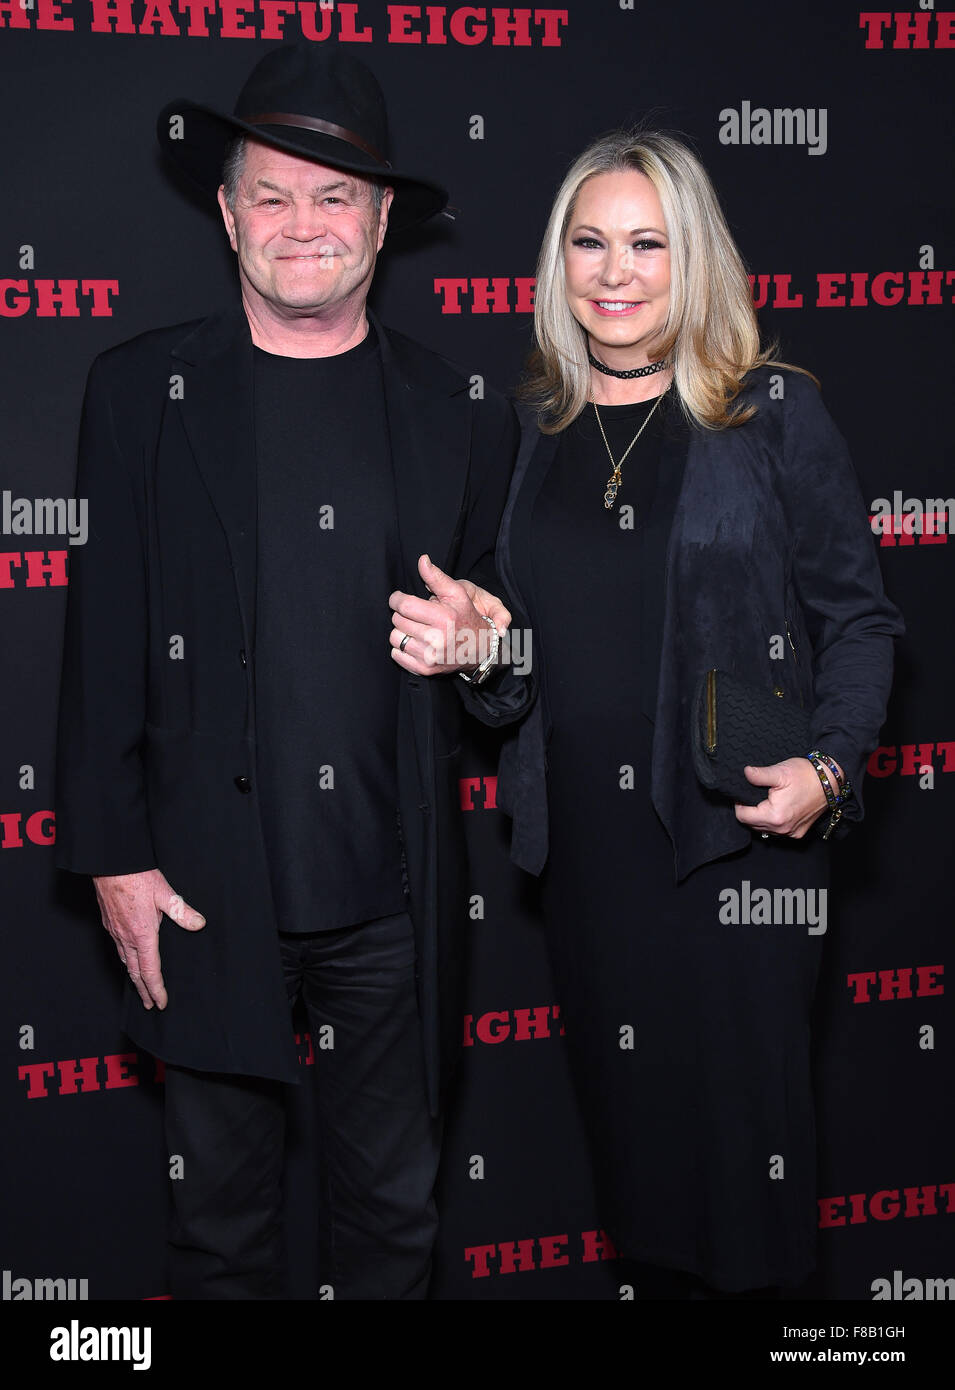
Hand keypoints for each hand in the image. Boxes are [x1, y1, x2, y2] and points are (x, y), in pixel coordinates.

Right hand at [92, 868, 205, 1009]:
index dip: (156, 989)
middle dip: (143, 990)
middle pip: (135, 972)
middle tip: (149, 1004)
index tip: (161, 1003)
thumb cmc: (136, 877)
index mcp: (142, 934)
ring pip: (125, 961)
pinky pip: (118, 948)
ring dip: (133, 977)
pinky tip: (128, 957)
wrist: (109, 865)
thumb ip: (181, 911)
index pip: (150, 971)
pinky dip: (125, 960)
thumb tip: (199, 924)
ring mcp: (115, 931)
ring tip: (139, 986)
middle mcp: (126, 937)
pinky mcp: (109, 923)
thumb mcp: (165, 893)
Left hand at [389, 554, 510, 676]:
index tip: (399, 598)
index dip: (397, 599)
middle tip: (415, 614)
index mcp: (444, 618)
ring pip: (395, 637)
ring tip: (416, 627)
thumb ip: (436, 577)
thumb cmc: (468, 617)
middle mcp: (437, 639)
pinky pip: (397, 654)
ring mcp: (430, 657)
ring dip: (402, 630)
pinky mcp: (425, 669)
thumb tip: (422, 560)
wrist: (482, 650)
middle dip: (403, 614)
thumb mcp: (457, 594)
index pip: (404, 605)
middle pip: (398, 620)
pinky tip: (416, 642)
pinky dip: (402, 647)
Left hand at [733, 757, 829, 838]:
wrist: (830, 780)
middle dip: (750, 811)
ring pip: (765, 829)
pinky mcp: (799, 832)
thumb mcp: (780, 772)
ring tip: (767, 801)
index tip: (744, 794)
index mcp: (774, 816)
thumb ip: (758, 775)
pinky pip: (778, 831)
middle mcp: (782, 829)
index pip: (743, 817)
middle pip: (752, 825)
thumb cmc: (806, 775)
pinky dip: (774, 822)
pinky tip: (778, 809)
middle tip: (756, 795)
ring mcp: (791, 833)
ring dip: (761, 818)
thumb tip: (745, 773)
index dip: (739, 804)